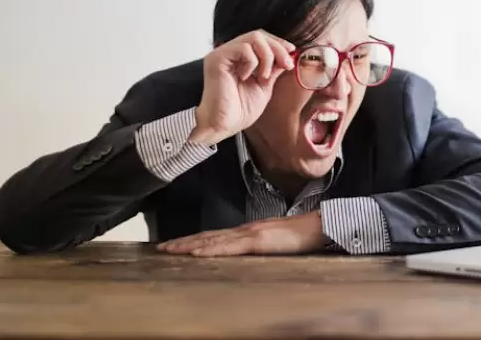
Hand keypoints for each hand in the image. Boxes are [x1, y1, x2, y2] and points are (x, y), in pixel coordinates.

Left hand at [156, 212, 324, 256]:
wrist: (319, 226)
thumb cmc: (302, 235)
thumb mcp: (275, 243)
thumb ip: (260, 246)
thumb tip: (247, 253)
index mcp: (248, 232)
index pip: (215, 236)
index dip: (195, 240)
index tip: (176, 245)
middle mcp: (245, 230)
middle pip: (208, 236)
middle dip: (183, 242)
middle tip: (161, 247)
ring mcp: (250, 233)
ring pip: (213, 239)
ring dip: (189, 245)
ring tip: (170, 249)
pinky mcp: (258, 240)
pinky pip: (229, 246)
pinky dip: (210, 249)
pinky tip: (197, 252)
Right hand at [189, 30, 295, 144]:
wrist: (223, 125)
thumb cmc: (239, 111)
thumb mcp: (264, 87)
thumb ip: (273, 70)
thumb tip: (287, 57)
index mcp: (239, 58)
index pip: (260, 39)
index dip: (277, 43)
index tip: (291, 52)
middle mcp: (229, 53)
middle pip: (259, 35)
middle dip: (277, 48)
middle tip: (287, 64)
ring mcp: (222, 54)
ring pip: (253, 38)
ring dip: (267, 56)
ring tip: (264, 77)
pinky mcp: (217, 59)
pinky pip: (243, 48)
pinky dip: (252, 62)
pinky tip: (247, 77)